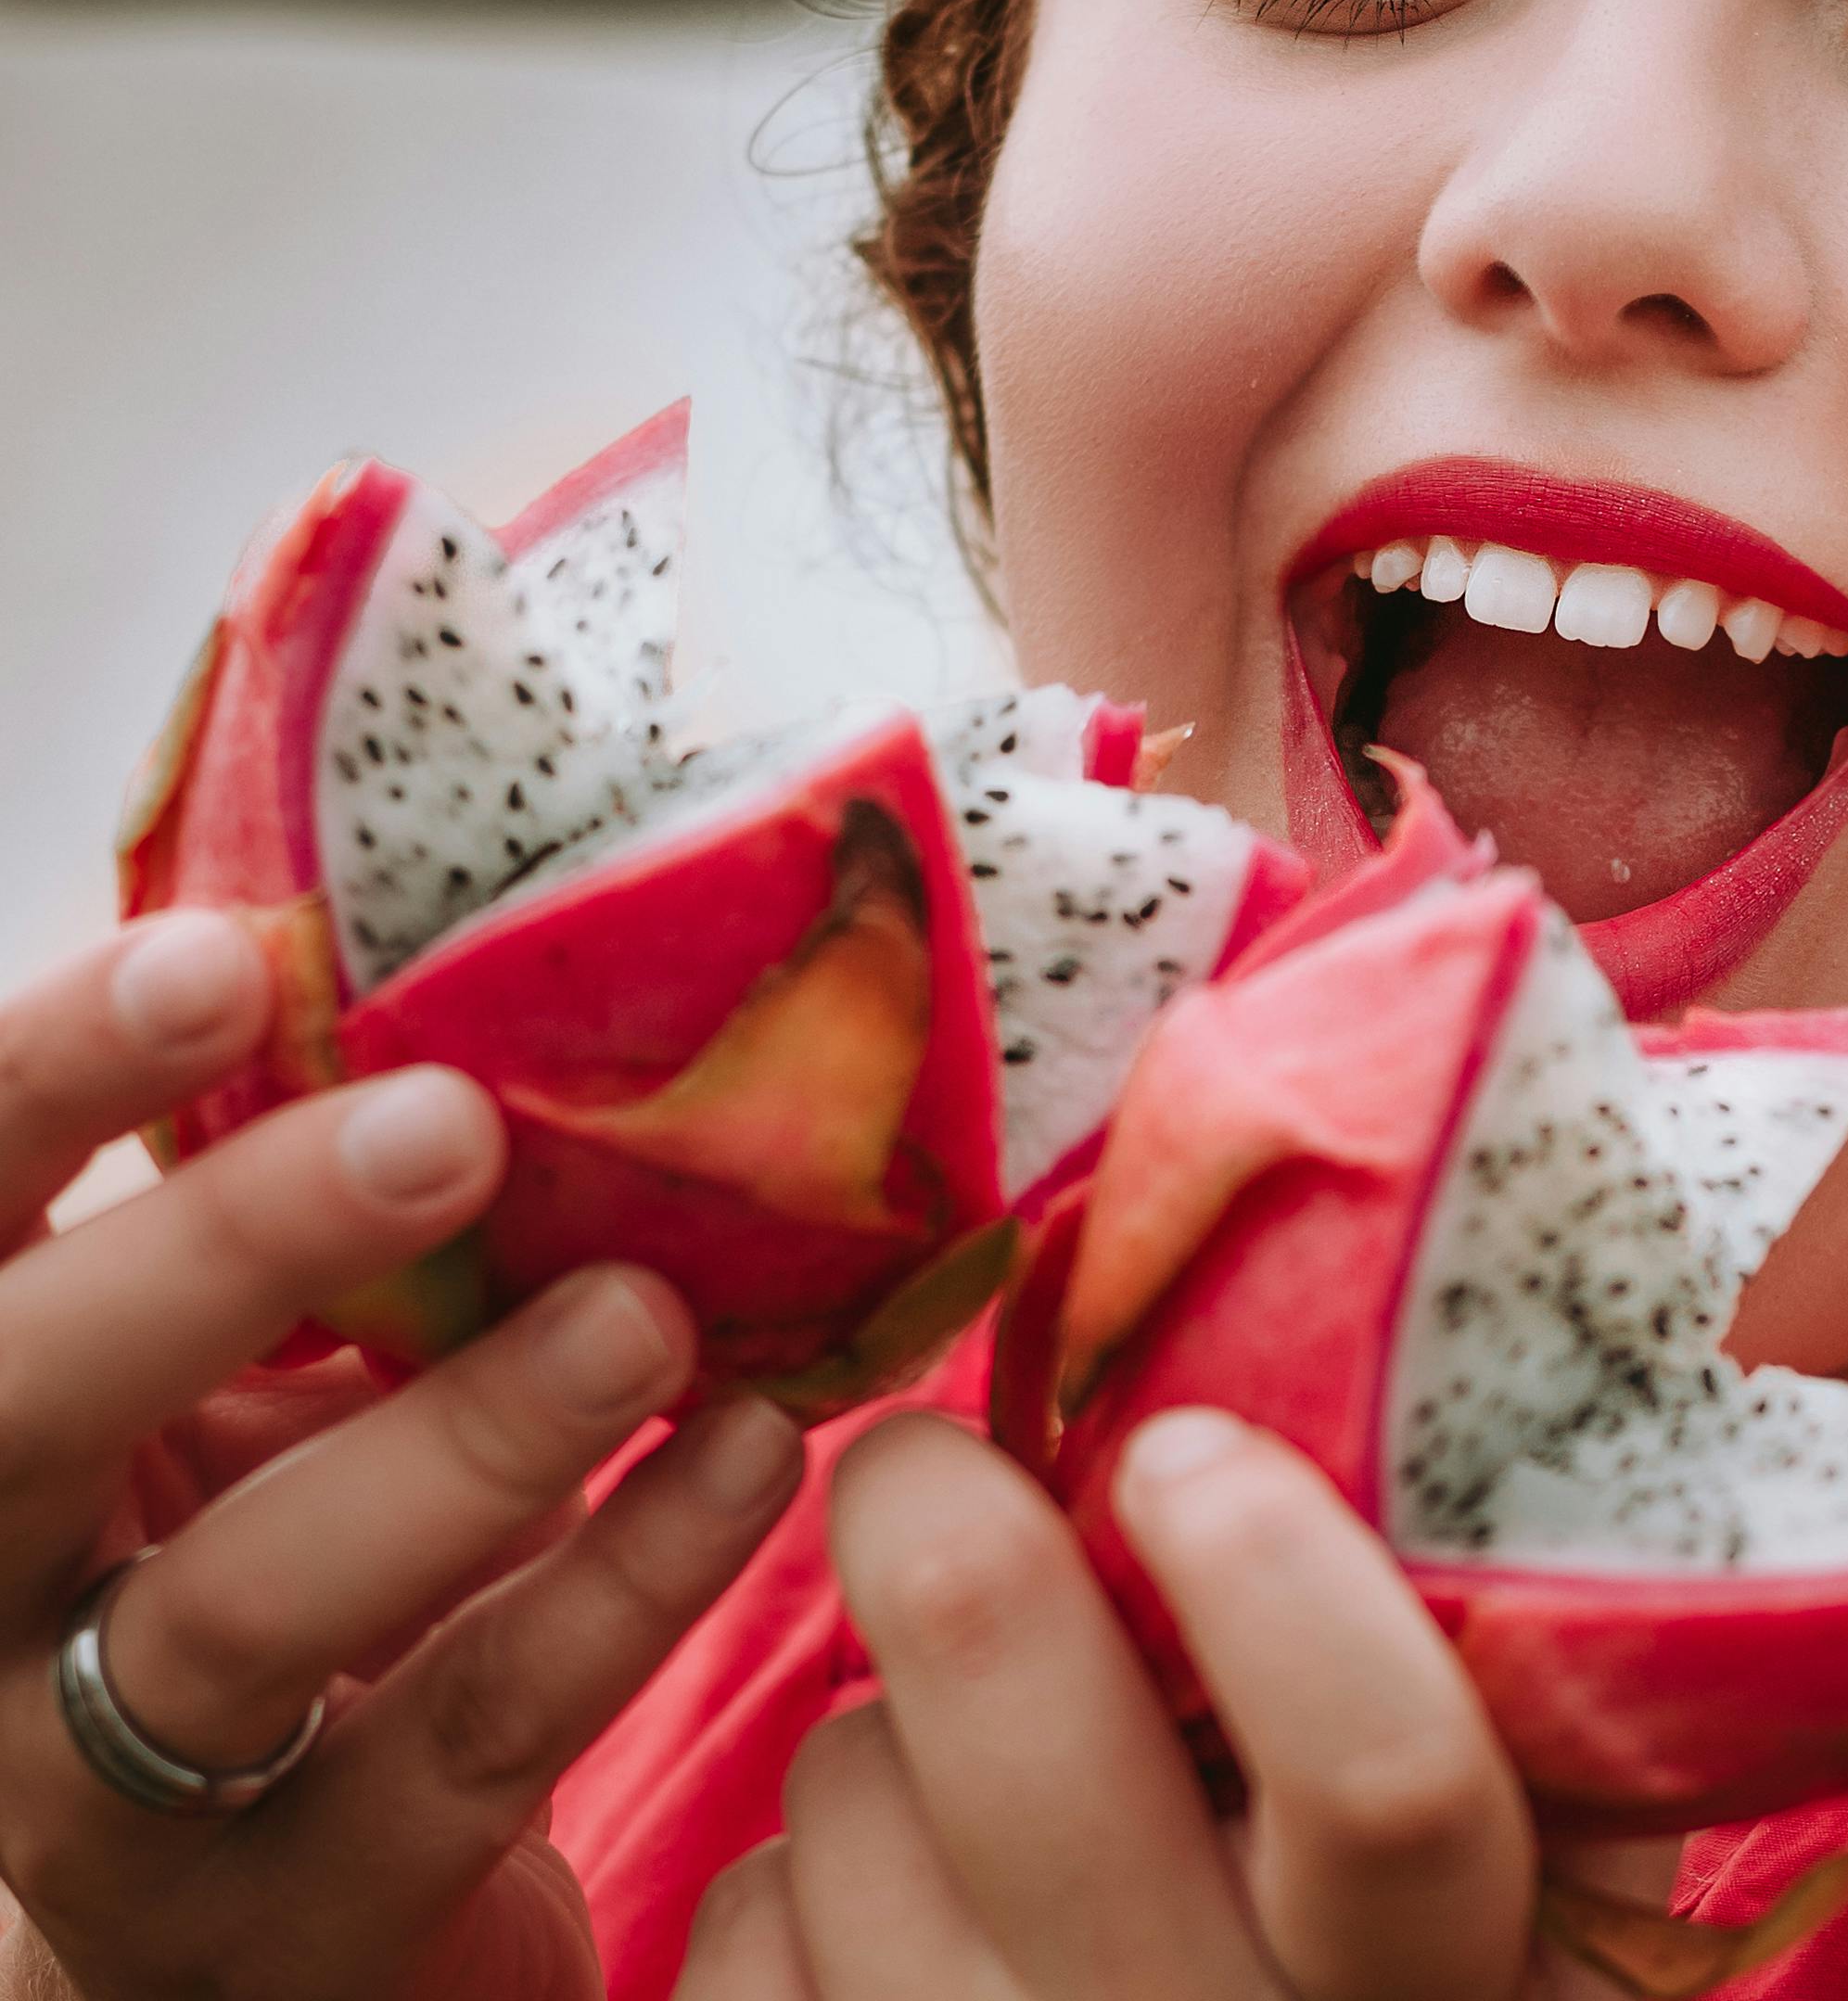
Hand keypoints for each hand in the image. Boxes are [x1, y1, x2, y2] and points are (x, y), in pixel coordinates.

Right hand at [0, 911, 806, 2000]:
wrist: (273, 1929)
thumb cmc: (279, 1567)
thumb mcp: (251, 1390)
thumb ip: (313, 1234)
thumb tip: (501, 977)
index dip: (51, 1085)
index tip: (220, 962)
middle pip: (18, 1416)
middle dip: (224, 1249)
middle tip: (447, 1123)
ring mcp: (105, 1802)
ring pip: (242, 1612)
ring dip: (463, 1443)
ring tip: (645, 1315)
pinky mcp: (295, 1927)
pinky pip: (464, 1741)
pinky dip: (622, 1587)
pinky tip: (755, 1458)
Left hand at [670, 1409, 1669, 2000]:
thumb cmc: (1357, 1921)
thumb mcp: (1473, 1832)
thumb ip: (1436, 1648)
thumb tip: (1361, 1373)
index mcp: (1426, 1962)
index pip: (1383, 1788)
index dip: (1281, 1595)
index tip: (1189, 1453)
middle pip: (1038, 1769)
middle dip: (952, 1547)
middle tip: (925, 1458)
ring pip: (857, 1805)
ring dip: (886, 1731)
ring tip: (977, 1753)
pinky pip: (745, 1927)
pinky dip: (789, 1879)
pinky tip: (899, 1901)